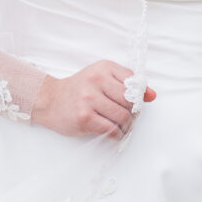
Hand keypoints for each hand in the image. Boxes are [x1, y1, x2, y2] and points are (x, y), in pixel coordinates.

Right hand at [31, 60, 156, 139]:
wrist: (50, 100)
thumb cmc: (79, 89)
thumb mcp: (102, 78)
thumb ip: (126, 84)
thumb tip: (152, 95)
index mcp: (103, 67)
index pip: (134, 82)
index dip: (138, 95)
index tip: (135, 102)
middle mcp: (96, 80)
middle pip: (130, 101)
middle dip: (133, 112)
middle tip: (128, 116)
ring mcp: (89, 99)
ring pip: (123, 116)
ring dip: (126, 125)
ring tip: (121, 125)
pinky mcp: (85, 117)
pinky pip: (112, 129)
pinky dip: (117, 134)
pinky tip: (113, 132)